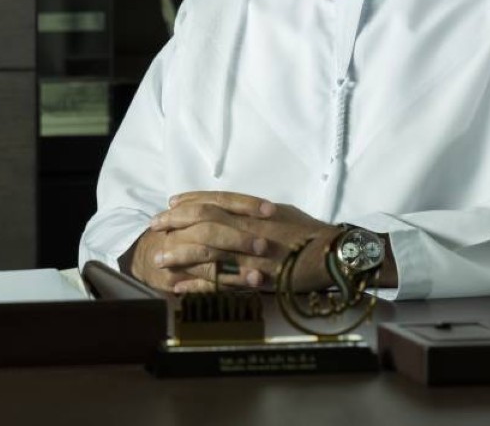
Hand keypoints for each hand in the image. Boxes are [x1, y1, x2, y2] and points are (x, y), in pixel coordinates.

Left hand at [148, 191, 342, 293]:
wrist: (333, 253)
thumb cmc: (312, 233)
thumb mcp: (283, 213)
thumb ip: (256, 212)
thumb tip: (239, 209)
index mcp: (254, 210)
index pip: (215, 200)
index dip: (191, 200)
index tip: (172, 202)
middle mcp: (248, 227)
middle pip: (204, 220)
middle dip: (176, 222)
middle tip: (155, 226)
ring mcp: (250, 253)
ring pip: (207, 250)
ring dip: (180, 254)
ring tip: (159, 259)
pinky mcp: (255, 278)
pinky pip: (220, 282)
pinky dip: (197, 285)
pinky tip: (180, 288)